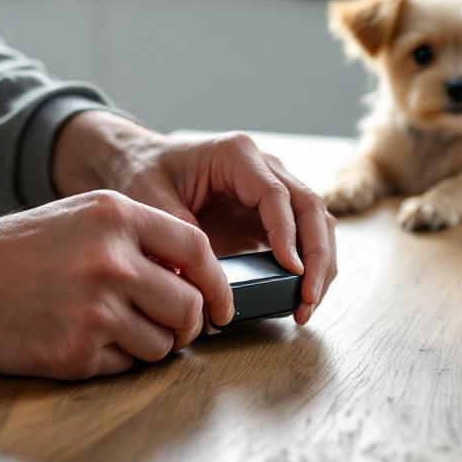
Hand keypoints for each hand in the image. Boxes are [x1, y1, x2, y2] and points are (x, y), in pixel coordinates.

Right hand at [0, 191, 233, 379]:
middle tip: (170, 327)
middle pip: (189, 306)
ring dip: (149, 345)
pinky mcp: (79, 351)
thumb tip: (193, 278)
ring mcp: (97, 308)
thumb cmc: (17, 252)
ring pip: (163, 344)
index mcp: (115, 216)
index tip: (221, 305)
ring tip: (111, 329)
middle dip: (187, 325)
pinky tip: (81, 340)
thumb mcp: (78, 217)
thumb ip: (135, 237)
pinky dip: (114, 360)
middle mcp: (112, 260)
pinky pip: (126, 366)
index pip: (196, 249)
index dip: (217, 282)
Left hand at [52, 113, 337, 324]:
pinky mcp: (270, 215)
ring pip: (317, 223)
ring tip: (307, 307)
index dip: (288, 234)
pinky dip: (309, 268)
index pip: (276, 194)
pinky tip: (300, 298)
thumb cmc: (144, 172)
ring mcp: (272, 190)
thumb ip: (178, 233)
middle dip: (318, 256)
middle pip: (311, 207)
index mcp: (237, 155)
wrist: (140, 162)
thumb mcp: (151, 200)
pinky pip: (303, 239)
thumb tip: (203, 280)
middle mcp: (264, 167)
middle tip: (309, 298)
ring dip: (321, 265)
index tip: (292, 271)